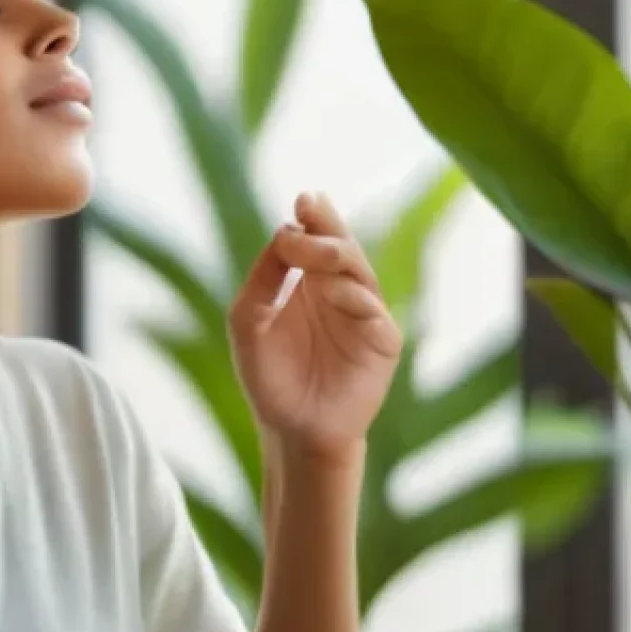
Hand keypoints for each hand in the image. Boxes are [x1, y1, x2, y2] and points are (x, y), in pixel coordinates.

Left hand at [228, 191, 401, 464]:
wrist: (292, 432)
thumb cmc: (269, 378)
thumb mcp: (248, 322)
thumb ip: (262, 278)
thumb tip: (283, 232)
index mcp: (309, 283)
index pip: (315, 239)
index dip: (312, 217)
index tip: (301, 200)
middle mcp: (339, 292)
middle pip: (342, 246)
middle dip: (327, 224)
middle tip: (310, 206)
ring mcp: (364, 316)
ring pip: (360, 272)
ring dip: (337, 256)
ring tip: (314, 250)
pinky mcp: (382, 343)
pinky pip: (374, 312)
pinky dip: (355, 299)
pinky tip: (333, 292)